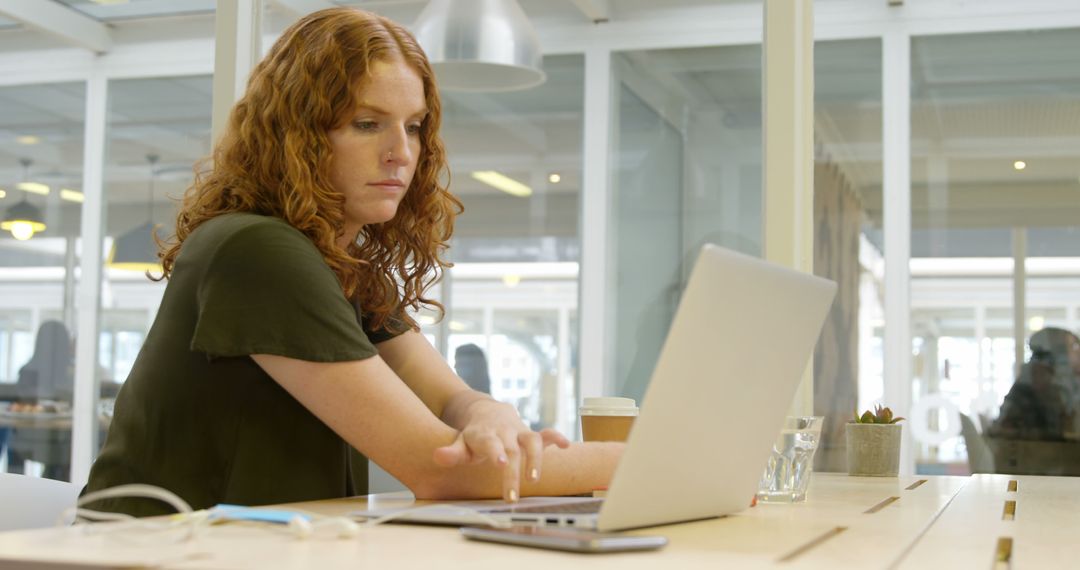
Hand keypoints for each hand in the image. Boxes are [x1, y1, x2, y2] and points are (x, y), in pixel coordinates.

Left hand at [433, 398, 569, 501]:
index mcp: (485, 435)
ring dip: (536, 458)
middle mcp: (505, 432)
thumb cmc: (474, 436)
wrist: (487, 413)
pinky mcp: (531, 435)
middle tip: (511, 496)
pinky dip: (556, 438)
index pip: (491, 443)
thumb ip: (452, 452)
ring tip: (535, 480)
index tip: (502, 464)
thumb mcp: (461, 444)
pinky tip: (566, 446)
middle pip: (512, 450)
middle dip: (514, 472)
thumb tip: (438, 456)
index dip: (496, 452)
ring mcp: (519, 432)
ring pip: (532, 440)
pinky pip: (546, 434)